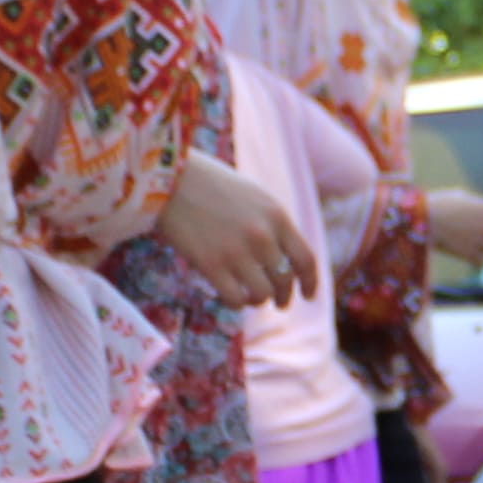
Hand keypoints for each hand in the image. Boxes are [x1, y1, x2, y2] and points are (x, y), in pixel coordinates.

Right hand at [159, 147, 317, 307]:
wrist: (172, 180)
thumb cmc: (213, 185)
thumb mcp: (256, 197)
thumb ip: (275, 225)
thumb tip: (287, 260)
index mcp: (277, 216)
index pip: (306, 259)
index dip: (311, 283)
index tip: (308, 296)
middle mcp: (262, 236)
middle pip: (285, 280)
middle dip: (284, 297)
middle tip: (280, 303)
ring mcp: (237, 252)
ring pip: (262, 294)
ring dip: (260, 300)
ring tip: (253, 298)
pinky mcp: (211, 265)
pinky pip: (235, 299)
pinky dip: (238, 303)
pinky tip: (234, 296)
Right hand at [425, 186, 482, 263]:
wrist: (425, 219)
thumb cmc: (438, 205)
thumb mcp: (459, 197)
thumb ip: (474, 205)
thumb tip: (477, 213)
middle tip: (469, 236)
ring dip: (480, 249)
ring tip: (463, 245)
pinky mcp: (472, 254)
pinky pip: (481, 261)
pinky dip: (475, 260)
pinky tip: (464, 255)